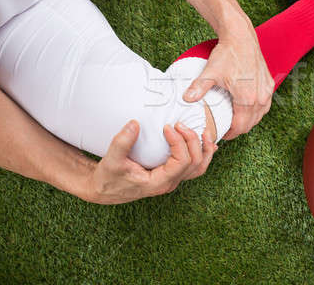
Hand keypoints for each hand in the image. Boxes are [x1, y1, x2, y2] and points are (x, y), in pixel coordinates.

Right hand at [85, 120, 217, 204]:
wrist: (105, 189)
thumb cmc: (108, 177)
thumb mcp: (112, 160)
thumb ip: (122, 143)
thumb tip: (135, 123)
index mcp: (158, 183)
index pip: (181, 163)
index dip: (179, 142)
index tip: (167, 127)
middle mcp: (169, 183)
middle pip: (195, 163)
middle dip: (192, 141)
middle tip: (180, 124)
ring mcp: (172, 180)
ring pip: (199, 168)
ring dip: (205, 149)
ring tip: (205, 132)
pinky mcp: (171, 174)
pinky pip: (194, 167)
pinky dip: (203, 155)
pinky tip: (207, 144)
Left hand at [184, 34, 274, 139]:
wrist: (241, 37)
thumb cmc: (228, 54)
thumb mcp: (210, 72)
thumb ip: (198, 87)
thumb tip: (186, 99)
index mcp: (247, 98)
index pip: (240, 127)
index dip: (230, 134)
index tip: (222, 134)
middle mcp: (260, 97)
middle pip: (251, 124)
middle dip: (239, 129)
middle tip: (226, 129)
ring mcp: (267, 91)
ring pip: (259, 116)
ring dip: (248, 121)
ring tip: (235, 120)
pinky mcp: (269, 84)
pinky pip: (265, 105)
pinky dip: (256, 110)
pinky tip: (247, 108)